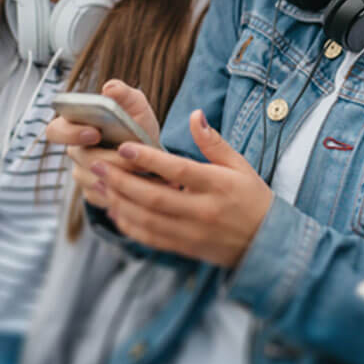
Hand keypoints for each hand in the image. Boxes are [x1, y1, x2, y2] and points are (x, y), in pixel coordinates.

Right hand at [46, 79, 159, 207]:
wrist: (152, 154)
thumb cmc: (137, 124)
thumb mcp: (136, 106)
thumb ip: (124, 94)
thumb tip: (109, 88)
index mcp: (76, 126)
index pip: (55, 131)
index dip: (70, 133)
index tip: (95, 132)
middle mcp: (76, 151)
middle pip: (78, 158)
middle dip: (105, 156)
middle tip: (126, 153)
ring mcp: (83, 173)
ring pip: (91, 179)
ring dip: (118, 173)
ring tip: (142, 168)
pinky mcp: (94, 193)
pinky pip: (101, 196)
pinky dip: (121, 189)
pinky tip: (137, 182)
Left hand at [93, 108, 272, 267]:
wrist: (266, 243)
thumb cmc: (252, 197)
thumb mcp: (240, 165)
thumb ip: (214, 142)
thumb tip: (195, 115)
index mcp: (218, 185)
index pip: (178, 170)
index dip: (149, 159)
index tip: (124, 147)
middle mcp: (203, 210)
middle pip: (155, 197)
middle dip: (122, 181)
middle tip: (97, 165)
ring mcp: (192, 233)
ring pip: (147, 219)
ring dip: (119, 202)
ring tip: (98, 184)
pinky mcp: (185, 248)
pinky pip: (151, 238)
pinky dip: (129, 225)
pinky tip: (114, 210)